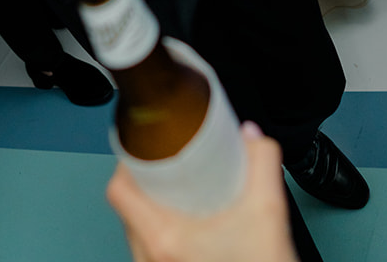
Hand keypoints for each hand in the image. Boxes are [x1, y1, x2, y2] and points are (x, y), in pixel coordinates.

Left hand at [106, 127, 297, 261]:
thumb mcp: (267, 212)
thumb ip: (261, 162)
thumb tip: (251, 138)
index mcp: (164, 240)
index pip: (118, 192)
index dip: (126, 163)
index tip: (142, 147)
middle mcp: (152, 260)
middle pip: (126, 210)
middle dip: (144, 183)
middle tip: (164, 165)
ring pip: (136, 233)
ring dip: (150, 210)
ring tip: (174, 193)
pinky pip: (148, 252)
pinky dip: (159, 234)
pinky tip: (184, 225)